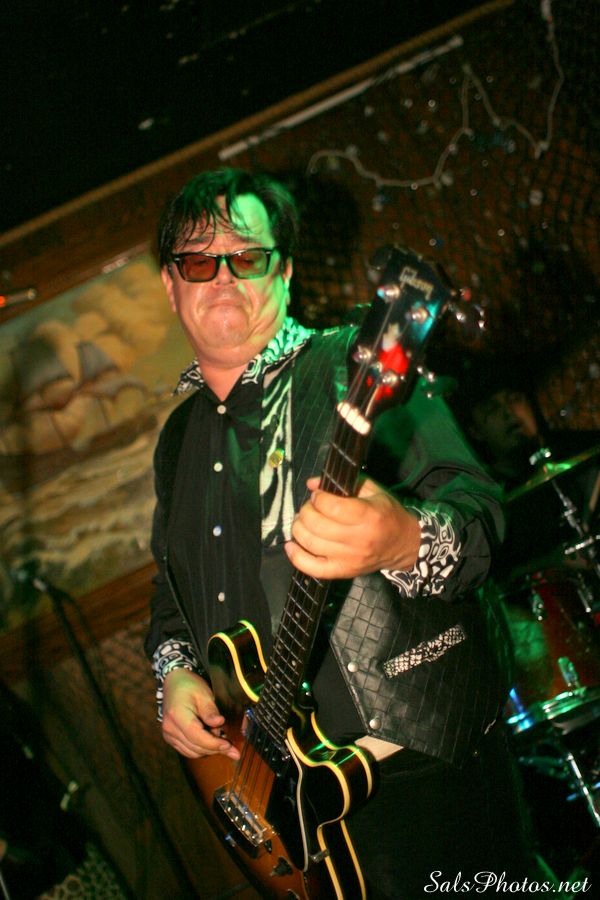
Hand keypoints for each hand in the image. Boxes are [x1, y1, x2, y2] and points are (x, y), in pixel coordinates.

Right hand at [161, 668, 239, 760]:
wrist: (175, 682)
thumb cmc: (189, 686)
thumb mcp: (203, 694)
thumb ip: (211, 710)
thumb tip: (219, 723)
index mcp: (177, 716)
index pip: (197, 737)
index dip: (214, 744)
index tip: (228, 745)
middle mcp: (170, 729)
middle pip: (195, 747)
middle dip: (214, 748)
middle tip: (231, 746)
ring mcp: (169, 735)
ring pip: (192, 752)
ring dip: (208, 750)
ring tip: (222, 741)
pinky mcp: (171, 738)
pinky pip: (188, 750)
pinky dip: (201, 749)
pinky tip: (211, 742)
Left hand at [285, 476, 420, 579]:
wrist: (404, 544)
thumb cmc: (388, 514)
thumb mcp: (373, 491)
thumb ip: (344, 484)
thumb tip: (312, 484)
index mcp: (368, 517)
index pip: (333, 508)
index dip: (319, 498)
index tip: (318, 495)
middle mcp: (358, 540)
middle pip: (318, 525)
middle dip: (307, 511)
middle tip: (310, 507)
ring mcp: (349, 559)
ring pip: (311, 543)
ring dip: (299, 528)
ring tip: (303, 521)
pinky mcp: (343, 571)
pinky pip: (313, 568)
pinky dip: (296, 557)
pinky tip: (291, 545)